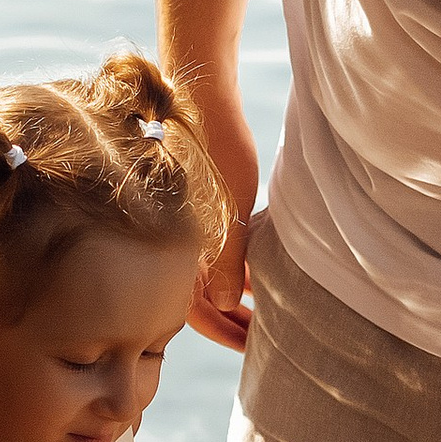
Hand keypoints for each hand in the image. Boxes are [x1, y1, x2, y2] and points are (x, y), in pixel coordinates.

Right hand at [182, 92, 259, 352]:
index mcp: (175, 252)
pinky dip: (235, 270)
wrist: (199, 94)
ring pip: (209, 280)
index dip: (229, 334)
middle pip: (202, 303)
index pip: (200, 314)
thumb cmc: (216, 147)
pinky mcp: (195, 210)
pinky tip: (259, 274)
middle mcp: (173, 245)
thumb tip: (229, 306)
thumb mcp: (231, 209)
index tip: (256, 346)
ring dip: (235, 298)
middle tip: (266, 338)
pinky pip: (213, 254)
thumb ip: (231, 261)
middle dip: (233, 323)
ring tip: (266, 311)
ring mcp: (183, 228)